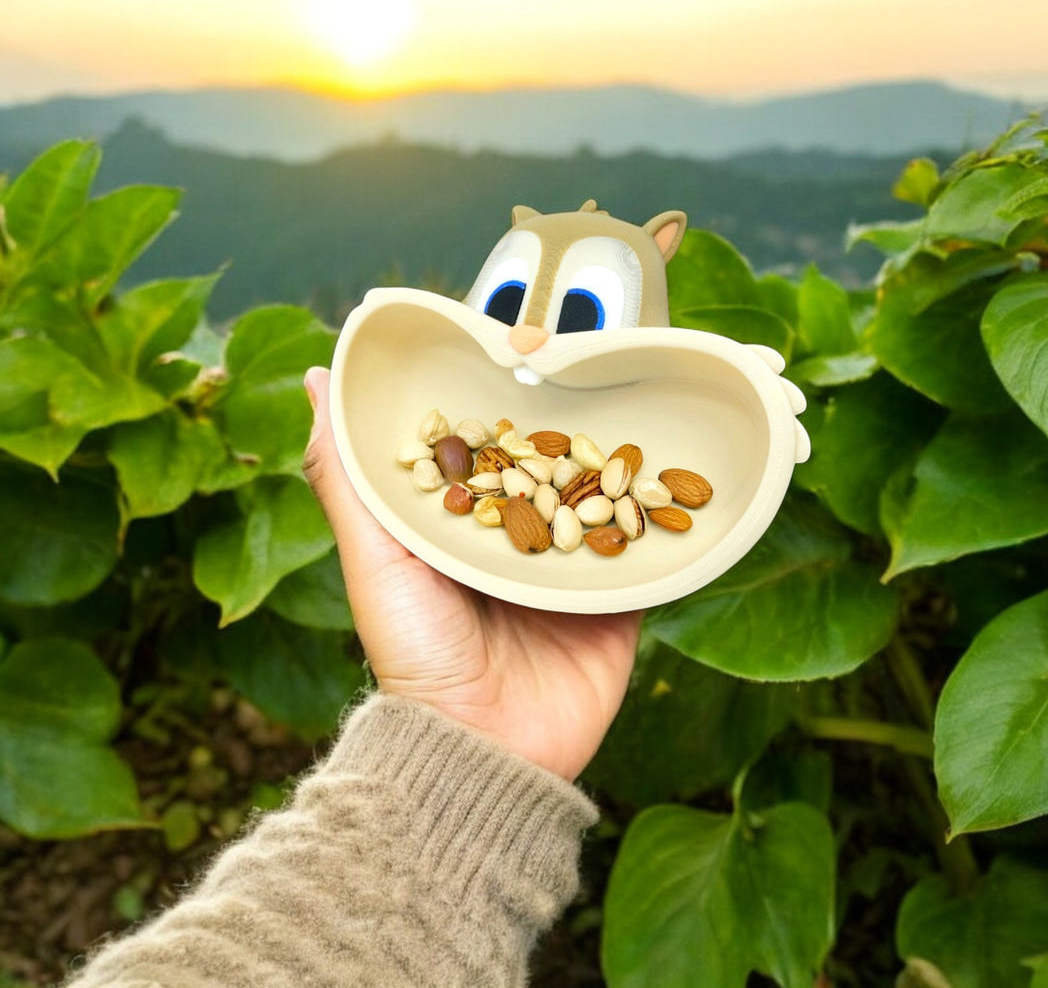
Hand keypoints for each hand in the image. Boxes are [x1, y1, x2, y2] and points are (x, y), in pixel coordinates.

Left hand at [303, 367, 641, 780]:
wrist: (484, 749)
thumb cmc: (416, 655)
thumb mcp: (374, 557)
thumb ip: (348, 475)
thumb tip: (321, 381)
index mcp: (460, 526)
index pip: (486, 447)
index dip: (500, 399)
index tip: (521, 342)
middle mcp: (516, 540)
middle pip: (550, 465)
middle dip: (572, 420)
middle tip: (598, 358)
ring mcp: (569, 569)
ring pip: (602, 496)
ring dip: (622, 458)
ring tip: (648, 397)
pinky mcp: (616, 599)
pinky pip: (647, 549)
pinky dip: (663, 516)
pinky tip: (682, 473)